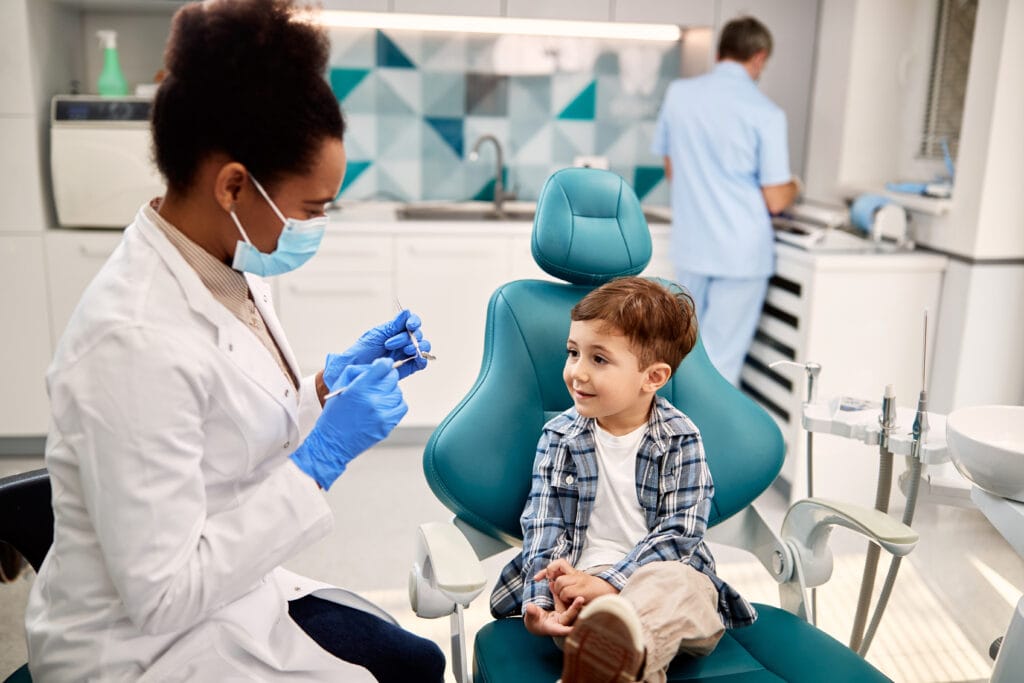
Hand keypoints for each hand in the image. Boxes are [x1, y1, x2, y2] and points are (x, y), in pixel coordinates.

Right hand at [290, 358, 407, 489]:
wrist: (333, 443)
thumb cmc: (335, 414)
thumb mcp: (340, 386)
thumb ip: (358, 371)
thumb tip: (377, 365)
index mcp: (359, 388)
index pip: (383, 366)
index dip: (383, 364)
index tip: (382, 367)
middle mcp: (372, 399)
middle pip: (392, 378)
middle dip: (386, 378)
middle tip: (378, 383)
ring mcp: (382, 413)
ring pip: (397, 392)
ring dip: (390, 392)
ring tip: (378, 397)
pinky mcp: (387, 425)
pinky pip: (401, 406)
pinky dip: (395, 404)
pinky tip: (384, 406)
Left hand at [324, 310, 431, 383]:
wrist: (355, 368)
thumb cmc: (362, 350)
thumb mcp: (377, 334)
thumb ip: (394, 325)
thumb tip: (407, 312)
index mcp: (396, 330)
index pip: (412, 322)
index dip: (414, 322)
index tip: (410, 326)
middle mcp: (404, 340)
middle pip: (418, 334)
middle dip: (407, 338)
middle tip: (389, 344)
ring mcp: (407, 353)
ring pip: (423, 347)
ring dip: (417, 347)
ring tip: (405, 351)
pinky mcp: (408, 366)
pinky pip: (421, 362)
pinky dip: (422, 359)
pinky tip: (416, 358)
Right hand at [523, 598, 583, 637]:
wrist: (536, 618)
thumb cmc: (533, 621)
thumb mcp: (530, 618)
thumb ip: (531, 613)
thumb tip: (529, 607)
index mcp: (552, 628)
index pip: (561, 630)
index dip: (568, 630)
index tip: (574, 628)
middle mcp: (560, 623)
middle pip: (569, 616)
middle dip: (575, 609)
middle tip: (580, 600)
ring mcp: (563, 615)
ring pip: (570, 609)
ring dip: (576, 603)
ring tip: (580, 597)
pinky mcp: (564, 609)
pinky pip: (566, 602)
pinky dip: (567, 596)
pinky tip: (568, 588)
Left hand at [535, 559, 617, 604]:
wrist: (612, 595)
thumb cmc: (596, 595)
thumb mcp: (579, 587)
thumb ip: (565, 584)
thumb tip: (549, 583)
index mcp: (575, 573)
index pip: (558, 564)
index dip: (546, 570)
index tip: (536, 578)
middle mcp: (577, 575)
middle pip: (557, 577)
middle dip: (555, 587)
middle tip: (563, 595)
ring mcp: (580, 581)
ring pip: (560, 583)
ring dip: (561, 593)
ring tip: (570, 600)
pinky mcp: (582, 589)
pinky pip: (566, 592)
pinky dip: (566, 598)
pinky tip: (574, 602)